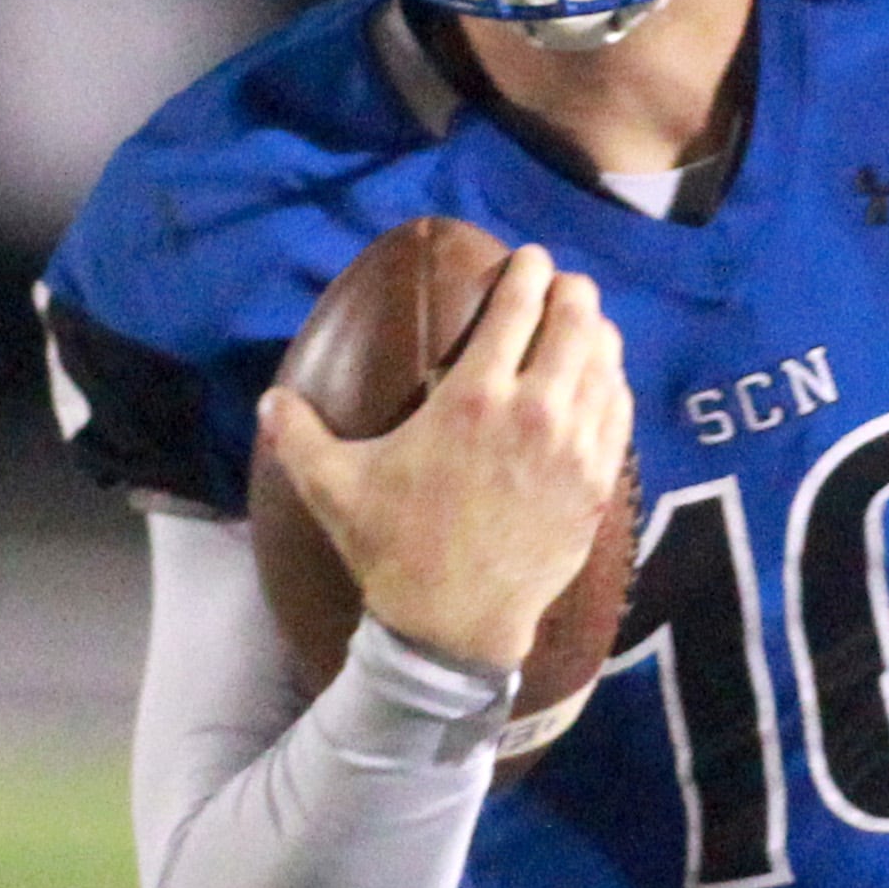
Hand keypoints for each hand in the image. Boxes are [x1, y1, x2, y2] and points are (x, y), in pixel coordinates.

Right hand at [255, 245, 632, 673]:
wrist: (456, 627)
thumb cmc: (396, 551)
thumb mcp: (336, 490)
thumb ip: (299, 437)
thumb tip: (268, 401)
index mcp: (474, 399)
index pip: (520, 306)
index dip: (528, 271)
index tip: (525, 260)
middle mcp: (536, 413)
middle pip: (577, 319)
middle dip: (570, 291)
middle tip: (558, 286)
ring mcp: (577, 449)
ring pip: (606, 361)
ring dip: (596, 332)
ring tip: (582, 324)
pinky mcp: (600, 484)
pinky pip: (620, 411)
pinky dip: (613, 383)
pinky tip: (601, 379)